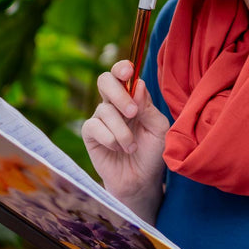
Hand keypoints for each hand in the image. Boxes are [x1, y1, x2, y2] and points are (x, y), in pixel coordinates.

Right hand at [82, 60, 169, 221]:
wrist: (141, 181)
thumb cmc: (152, 153)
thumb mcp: (159, 129)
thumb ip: (148, 107)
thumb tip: (137, 85)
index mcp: (132, 98)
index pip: (122, 74)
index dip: (122, 68)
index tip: (128, 73)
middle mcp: (114, 104)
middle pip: (105, 80)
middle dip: (118, 93)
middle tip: (132, 112)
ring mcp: (101, 118)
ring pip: (104, 110)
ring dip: (122, 130)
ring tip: (132, 147)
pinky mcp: (90, 134)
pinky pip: (94, 126)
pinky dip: (110, 138)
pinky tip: (118, 149)